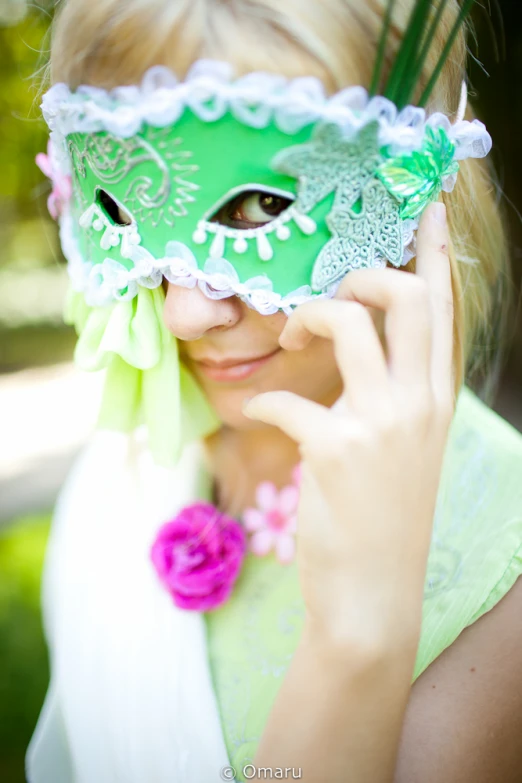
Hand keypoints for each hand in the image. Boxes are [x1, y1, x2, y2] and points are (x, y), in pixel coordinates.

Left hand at [243, 202, 455, 652]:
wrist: (373, 595)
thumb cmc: (384, 518)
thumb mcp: (407, 450)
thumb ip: (397, 396)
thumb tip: (364, 353)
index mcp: (437, 400)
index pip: (445, 310)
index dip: (434, 253)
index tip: (427, 208)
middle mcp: (419, 404)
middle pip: (407, 297)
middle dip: (362, 276)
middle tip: (329, 297)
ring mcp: (381, 425)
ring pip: (351, 324)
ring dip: (308, 319)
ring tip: (288, 343)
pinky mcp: (335, 451)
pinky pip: (286, 400)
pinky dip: (263, 401)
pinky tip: (258, 414)